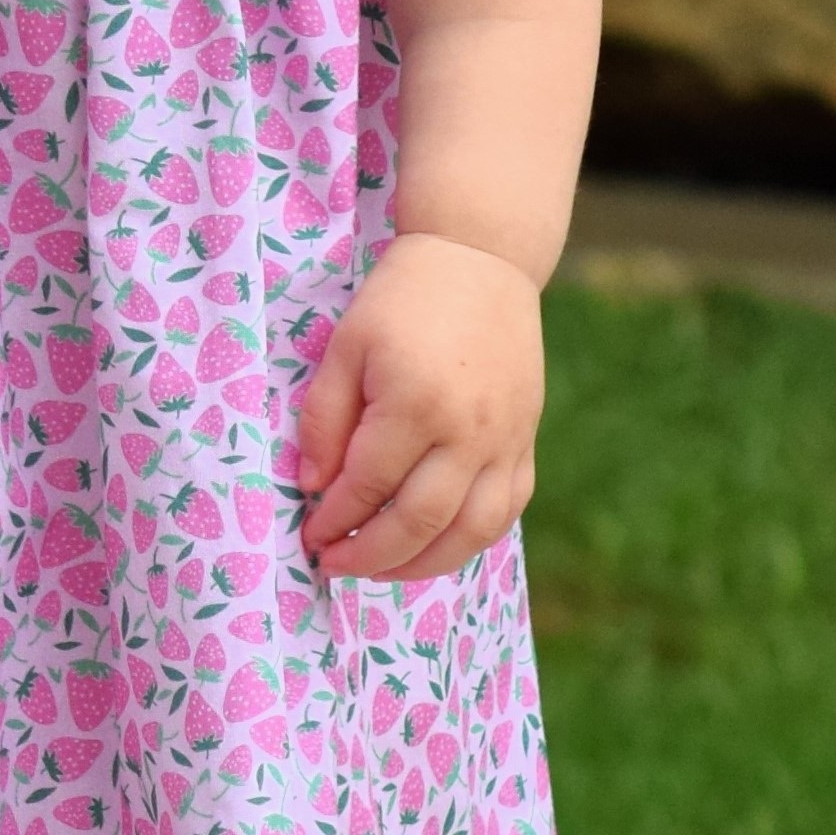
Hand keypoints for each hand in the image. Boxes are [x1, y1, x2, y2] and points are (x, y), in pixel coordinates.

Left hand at [293, 229, 545, 582]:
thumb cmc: (400, 299)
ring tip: (380, 571)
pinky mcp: (526, 444)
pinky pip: (504, 513)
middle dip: (371, 556)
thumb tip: (314, 485)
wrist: (481, 263)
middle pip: (419, 522)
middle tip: (334, 565)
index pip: (368, 485)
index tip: (309, 537)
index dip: (335, 520)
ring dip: (423, 565)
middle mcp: (468, 434)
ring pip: (470, 533)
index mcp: (416, 405)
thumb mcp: (345, 346)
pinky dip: (470, 541)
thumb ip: (325, 418)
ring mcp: (505, 444)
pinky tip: (436, 547)